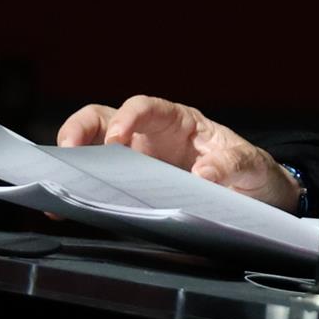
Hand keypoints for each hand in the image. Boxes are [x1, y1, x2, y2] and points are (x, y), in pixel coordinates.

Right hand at [56, 95, 298, 212]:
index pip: (143, 107)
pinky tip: (65, 211)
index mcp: (177, 121)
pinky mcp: (132, 189)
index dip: (127, 118)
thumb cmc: (250, 170)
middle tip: (69, 155)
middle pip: (103, 120)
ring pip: (92, 151)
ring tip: (61, 187)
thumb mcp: (250, 165)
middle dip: (80, 132)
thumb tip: (203, 175)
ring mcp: (137, 162)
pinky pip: (100, 186)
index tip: (118, 141)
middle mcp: (150, 137)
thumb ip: (230, 165)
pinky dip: (80, 196)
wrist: (256, 196)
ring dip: (72, 164)